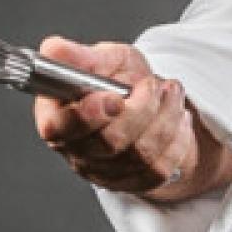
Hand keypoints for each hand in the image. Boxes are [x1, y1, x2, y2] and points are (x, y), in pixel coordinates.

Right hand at [33, 36, 201, 198]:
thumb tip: (54, 48)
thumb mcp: (102, 59)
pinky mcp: (133, 183)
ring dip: (166, 118)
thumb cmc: (118, 80)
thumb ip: (80, 56)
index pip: (59, 129)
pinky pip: (160, 169)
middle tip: (154, 85)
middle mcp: (76, 151)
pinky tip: (177, 118)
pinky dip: (177, 139)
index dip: (88, 115)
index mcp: (57, 118)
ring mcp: (105, 172)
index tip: (114, 97)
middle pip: (109, 143)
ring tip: (172, 92)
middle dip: (142, 109)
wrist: (149, 101)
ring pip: (141, 155)